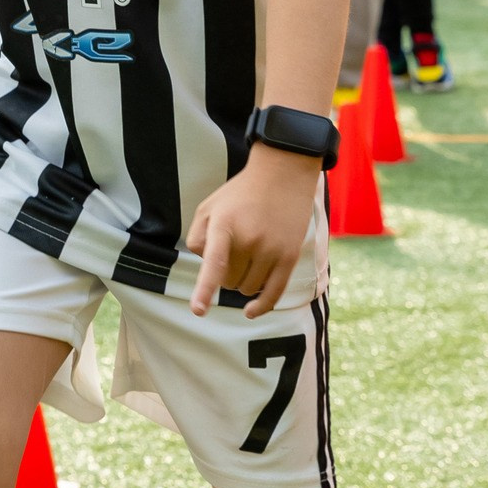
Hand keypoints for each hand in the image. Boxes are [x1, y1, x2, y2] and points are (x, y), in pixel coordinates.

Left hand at [186, 146, 321, 317]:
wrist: (283, 174)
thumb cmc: (240, 194)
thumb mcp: (209, 206)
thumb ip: (197, 237)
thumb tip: (205, 267)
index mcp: (224, 225)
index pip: (214, 263)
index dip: (204, 289)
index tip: (198, 310)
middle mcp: (250, 239)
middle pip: (228, 281)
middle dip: (225, 273)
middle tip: (231, 250)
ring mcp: (272, 249)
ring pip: (247, 289)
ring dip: (242, 281)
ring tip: (246, 255)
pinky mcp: (289, 257)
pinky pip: (273, 293)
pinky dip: (261, 306)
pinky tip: (249, 312)